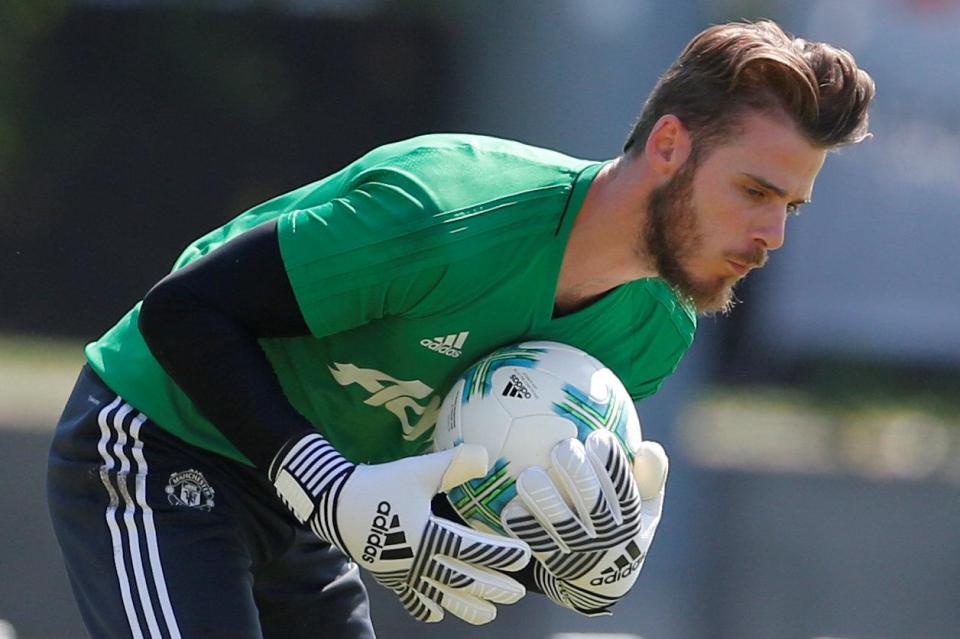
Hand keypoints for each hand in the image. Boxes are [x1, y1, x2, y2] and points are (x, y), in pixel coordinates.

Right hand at [269, 433, 530, 623]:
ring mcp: (402, 573)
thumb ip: (453, 465)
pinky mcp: (388, 576)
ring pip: (440, 596)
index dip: (500, 555)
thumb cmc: (380, 484)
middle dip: (491, 587)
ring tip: (489, 615)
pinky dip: (426, 609)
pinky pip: (411, 599)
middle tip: (516, 593)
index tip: (524, 557)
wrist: (334, 502)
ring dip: (466, 606)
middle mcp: (417, 560)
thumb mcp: (418, 471)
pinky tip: (438, 615)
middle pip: (462, 580)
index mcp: (428, 535)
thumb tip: (486, 457)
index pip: (473, 550)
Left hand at [501, 430, 667, 614]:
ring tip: (528, 476)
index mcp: (630, 519)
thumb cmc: (622, 523)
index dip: (613, 464)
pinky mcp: (553, 561)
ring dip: (544, 500)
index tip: (598, 436)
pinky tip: (509, 506)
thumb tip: (648, 448)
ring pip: (561, 524)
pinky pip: (536, 542)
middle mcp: (606, 536)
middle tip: (562, 448)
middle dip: (578, 476)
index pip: (625, 490)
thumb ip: (651, 476)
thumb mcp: (646, 506)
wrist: (600, 580)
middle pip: (593, 505)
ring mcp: (578, 551)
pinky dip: (523, 526)